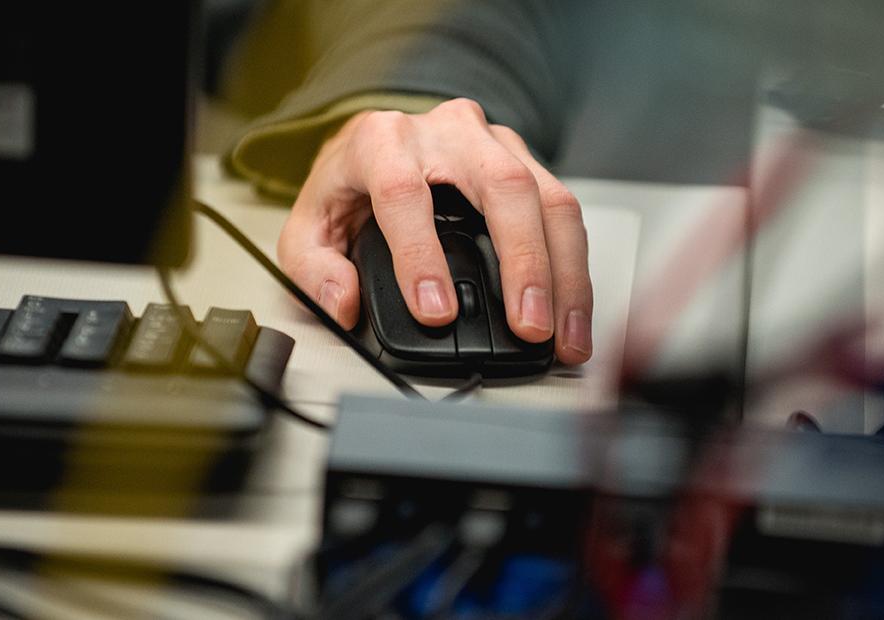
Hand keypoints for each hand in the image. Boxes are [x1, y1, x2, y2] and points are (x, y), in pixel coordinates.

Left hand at [277, 98, 592, 364]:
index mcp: (381, 141)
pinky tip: (571, 315)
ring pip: (547, 196)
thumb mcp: (310, 227)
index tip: (435, 311)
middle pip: (501, 184)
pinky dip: (573, 269)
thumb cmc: (349, 188)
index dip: (421, 255)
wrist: (379, 145)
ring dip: (563, 272)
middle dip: (522, 263)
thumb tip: (343, 303)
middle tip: (526, 326)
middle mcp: (445, 131)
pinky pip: (563, 212)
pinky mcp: (526, 161)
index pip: (404, 191)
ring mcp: (493, 142)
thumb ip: (314, 269)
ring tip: (562, 334)